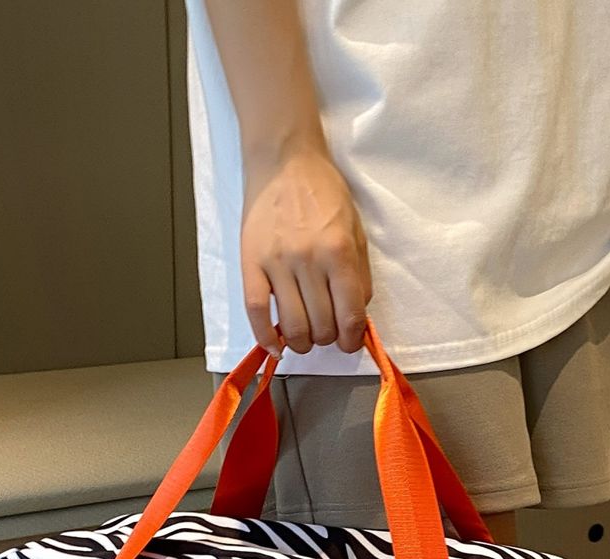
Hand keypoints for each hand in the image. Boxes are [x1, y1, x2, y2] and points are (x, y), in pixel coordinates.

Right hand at [241, 146, 372, 355]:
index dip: (351, 340)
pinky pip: (256, 312)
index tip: (349, 343)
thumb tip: (356, 317)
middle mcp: (309, 259)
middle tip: (326, 332)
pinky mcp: (251, 263)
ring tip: (304, 336)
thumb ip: (358, 275)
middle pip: (321, 327)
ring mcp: (277, 262)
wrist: (284, 162)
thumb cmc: (322, 194)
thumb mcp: (355, 230)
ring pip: (292, 327)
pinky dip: (265, 337)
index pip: (349, 316)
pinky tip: (275, 345)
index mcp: (339, 251)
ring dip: (302, 343)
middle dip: (328, 339)